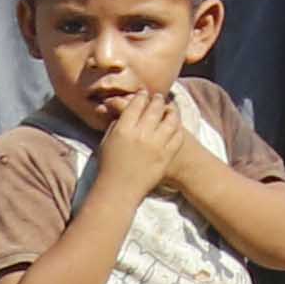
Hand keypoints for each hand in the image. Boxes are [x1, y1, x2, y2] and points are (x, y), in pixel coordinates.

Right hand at [88, 67, 189, 200]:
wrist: (119, 190)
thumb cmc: (109, 165)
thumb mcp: (107, 140)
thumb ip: (118, 123)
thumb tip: (124, 108)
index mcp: (124, 129)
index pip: (137, 104)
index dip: (141, 96)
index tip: (143, 93)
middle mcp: (142, 134)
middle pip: (155, 107)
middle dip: (157, 99)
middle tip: (158, 97)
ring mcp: (157, 144)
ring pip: (170, 119)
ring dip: (171, 110)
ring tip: (169, 108)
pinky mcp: (167, 155)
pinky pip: (177, 135)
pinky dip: (177, 127)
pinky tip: (174, 125)